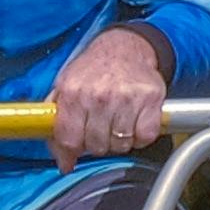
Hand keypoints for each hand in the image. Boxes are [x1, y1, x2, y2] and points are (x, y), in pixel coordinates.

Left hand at [49, 28, 168, 167]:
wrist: (124, 47)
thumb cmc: (93, 70)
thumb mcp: (65, 87)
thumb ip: (59, 124)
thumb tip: (64, 162)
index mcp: (73, 92)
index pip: (69, 139)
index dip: (72, 150)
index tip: (77, 147)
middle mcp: (99, 95)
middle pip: (97, 146)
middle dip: (97, 142)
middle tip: (100, 127)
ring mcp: (126, 98)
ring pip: (121, 145)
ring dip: (119, 140)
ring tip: (117, 122)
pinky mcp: (150, 100)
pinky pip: (144, 137)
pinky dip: (140, 136)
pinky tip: (134, 122)